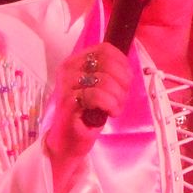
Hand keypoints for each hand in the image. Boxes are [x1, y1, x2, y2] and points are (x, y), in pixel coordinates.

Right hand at [43, 43, 131, 192]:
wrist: (67, 142)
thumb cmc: (85, 116)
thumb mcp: (98, 89)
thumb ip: (108, 74)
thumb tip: (126, 67)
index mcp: (75, 62)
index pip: (105, 50)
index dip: (122, 64)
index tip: (125, 82)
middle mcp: (68, 69)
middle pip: (107, 63)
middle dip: (123, 82)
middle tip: (121, 98)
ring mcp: (66, 85)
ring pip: (104, 80)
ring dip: (118, 97)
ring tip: (115, 108)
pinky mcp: (68, 102)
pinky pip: (97, 96)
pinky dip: (110, 104)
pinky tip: (110, 113)